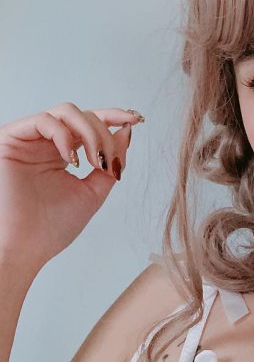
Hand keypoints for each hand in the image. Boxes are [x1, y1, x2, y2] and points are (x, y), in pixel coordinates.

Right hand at [0, 103, 143, 280]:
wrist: (24, 248)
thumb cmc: (52, 227)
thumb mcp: (93, 191)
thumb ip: (111, 161)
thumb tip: (126, 131)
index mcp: (63, 154)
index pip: (91, 124)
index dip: (113, 117)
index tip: (134, 120)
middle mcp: (46, 143)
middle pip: (84, 117)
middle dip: (105, 136)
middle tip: (108, 162)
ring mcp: (29, 140)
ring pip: (67, 112)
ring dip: (90, 133)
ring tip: (95, 161)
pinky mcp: (10, 140)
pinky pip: (44, 120)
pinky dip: (65, 136)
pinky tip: (73, 159)